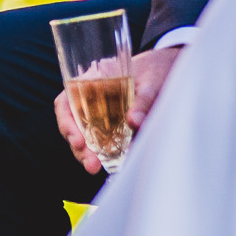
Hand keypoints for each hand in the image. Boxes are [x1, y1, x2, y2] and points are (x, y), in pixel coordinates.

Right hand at [53, 45, 182, 173]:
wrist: (169, 68)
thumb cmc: (156, 69)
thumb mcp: (153, 82)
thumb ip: (144, 100)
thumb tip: (134, 122)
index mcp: (92, 80)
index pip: (65, 102)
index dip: (66, 123)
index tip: (77, 140)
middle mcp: (90, 98)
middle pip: (72, 124)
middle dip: (78, 147)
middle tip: (91, 164)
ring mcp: (100, 112)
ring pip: (84, 134)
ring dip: (88, 153)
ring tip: (96, 167)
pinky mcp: (113, 124)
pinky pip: (102, 139)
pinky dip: (103, 151)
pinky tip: (111, 162)